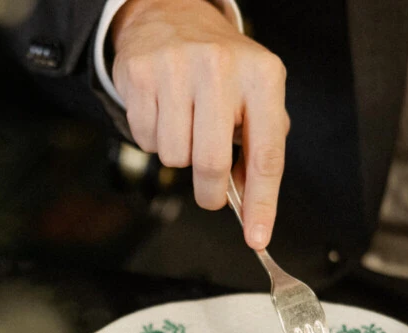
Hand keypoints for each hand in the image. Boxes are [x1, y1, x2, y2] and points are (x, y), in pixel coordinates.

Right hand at [111, 0, 287, 248]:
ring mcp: (177, 68)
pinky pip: (145, 140)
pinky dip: (154, 139)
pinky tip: (163, 112)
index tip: (257, 236)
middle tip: (210, 193)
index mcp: (263, 76)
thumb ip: (259, 145)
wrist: (170, 17)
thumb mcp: (255, 94)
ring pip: (174, 156)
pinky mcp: (141, 74)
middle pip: (211, 163)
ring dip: (179, 156)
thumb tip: (248, 200)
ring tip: (186, 127)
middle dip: (209, 191)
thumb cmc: (220, 68)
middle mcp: (222, 67)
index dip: (262, 203)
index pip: (265, 154)